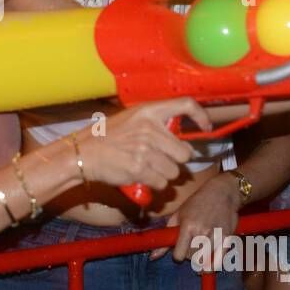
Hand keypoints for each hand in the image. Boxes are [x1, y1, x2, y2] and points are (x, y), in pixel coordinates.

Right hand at [78, 99, 210, 191]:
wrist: (83, 153)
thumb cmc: (106, 137)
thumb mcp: (131, 119)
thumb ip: (154, 124)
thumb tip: (178, 138)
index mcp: (149, 111)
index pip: (186, 104)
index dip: (201, 116)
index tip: (205, 128)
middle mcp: (150, 129)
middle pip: (185, 153)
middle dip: (176, 161)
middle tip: (161, 160)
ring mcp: (146, 150)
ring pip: (174, 171)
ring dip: (164, 175)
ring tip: (147, 169)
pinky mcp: (140, 169)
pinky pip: (162, 183)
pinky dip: (154, 184)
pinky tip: (141, 177)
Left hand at [152, 172, 240, 263]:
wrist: (221, 192)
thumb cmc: (197, 203)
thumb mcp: (178, 215)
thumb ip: (166, 237)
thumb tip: (152, 257)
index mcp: (187, 226)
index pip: (179, 255)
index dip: (177, 255)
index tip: (179, 251)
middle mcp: (201, 231)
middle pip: (192, 258)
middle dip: (190, 255)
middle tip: (192, 246)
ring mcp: (215, 235)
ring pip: (205, 260)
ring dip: (201, 259)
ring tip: (201, 250)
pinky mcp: (228, 237)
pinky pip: (220, 260)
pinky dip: (213, 265)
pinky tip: (210, 264)